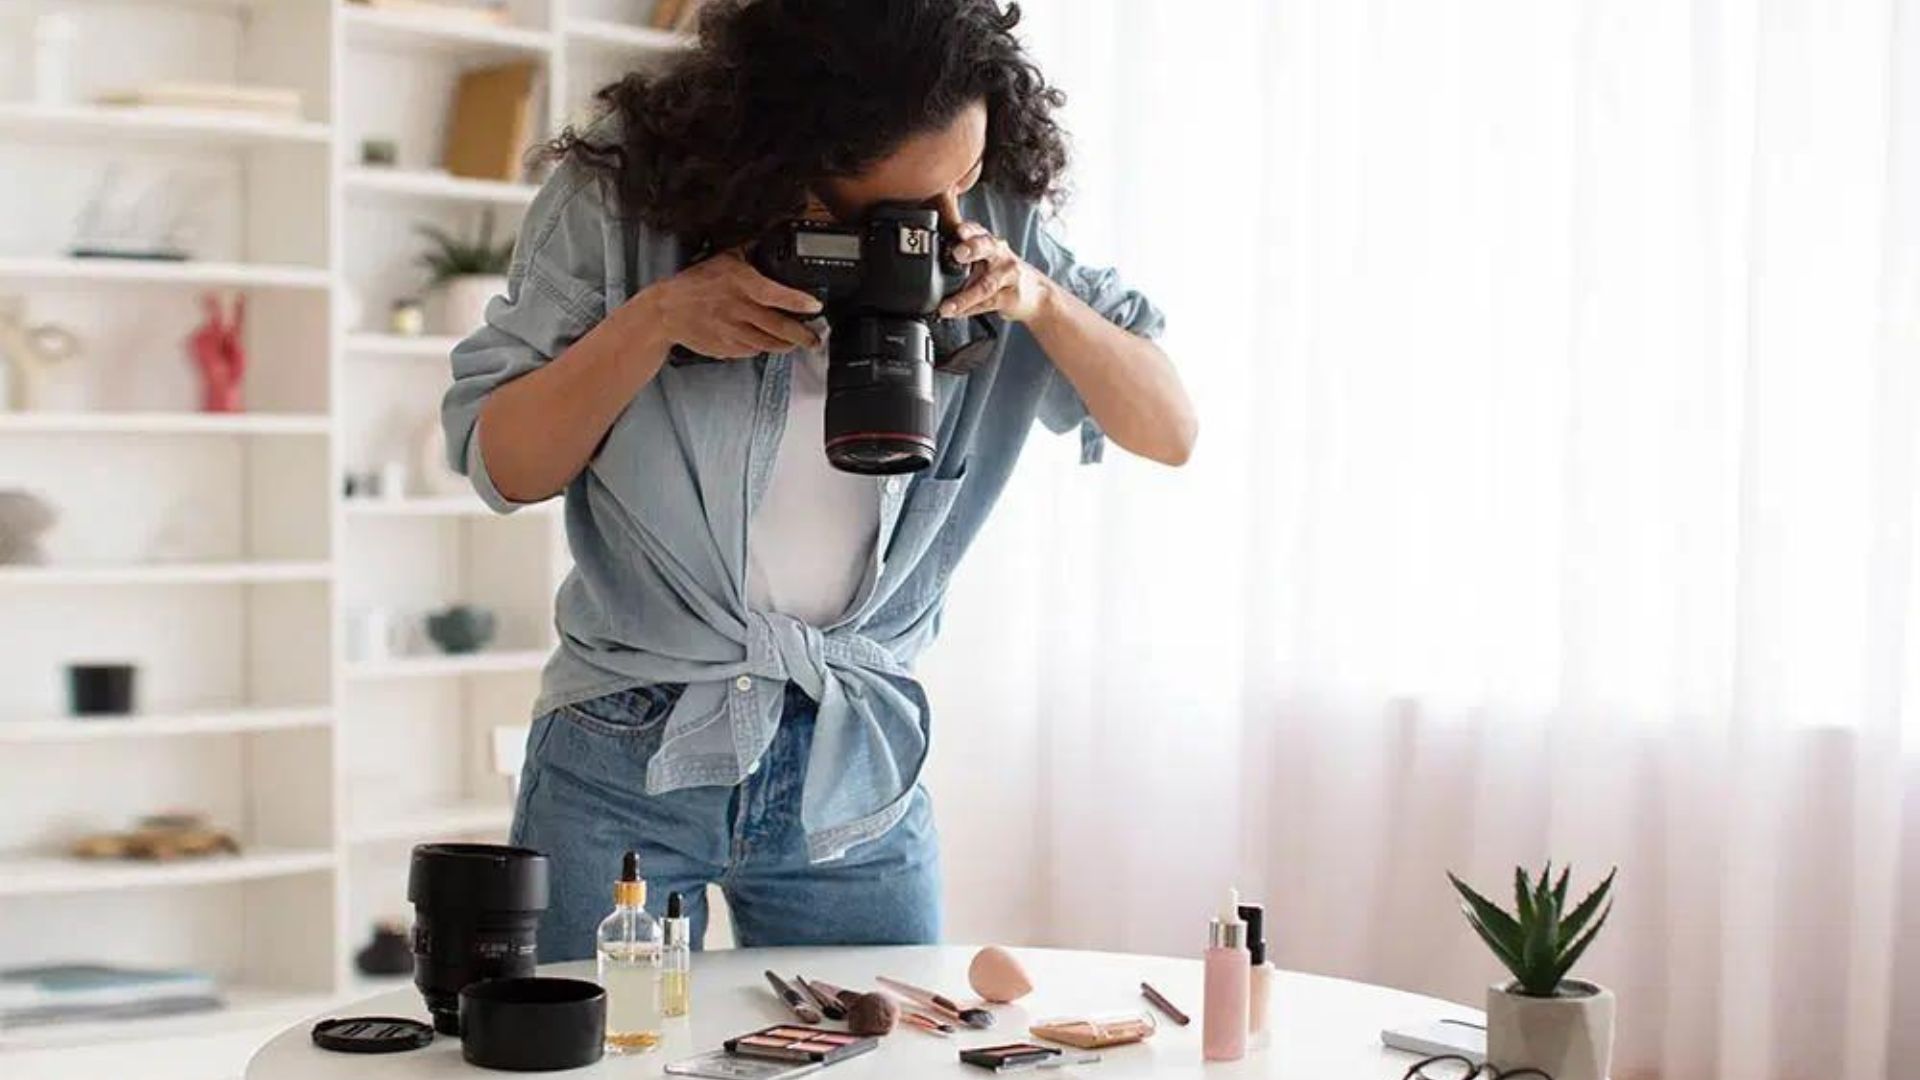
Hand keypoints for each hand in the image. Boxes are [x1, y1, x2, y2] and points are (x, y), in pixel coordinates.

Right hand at [644, 249, 823, 357]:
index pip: (775, 294)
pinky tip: (767, 344)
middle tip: (815, 339)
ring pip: (769, 344)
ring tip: (796, 343)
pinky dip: (762, 349)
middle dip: (803, 336)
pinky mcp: (726, 348)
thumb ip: (747, 253)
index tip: (815, 306)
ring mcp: (733, 332)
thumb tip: (766, 239)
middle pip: (779, 327)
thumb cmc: (694, 284)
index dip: (797, 301)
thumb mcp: (722, 260)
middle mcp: (739, 310)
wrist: (666, 312)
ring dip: (786, 346)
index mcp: (741, 285)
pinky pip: (752, 352)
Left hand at [939, 222, 1050, 322]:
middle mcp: (1000, 255)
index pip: (978, 230)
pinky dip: (968, 310)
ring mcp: (1008, 276)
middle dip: (972, 248)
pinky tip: (955, 314)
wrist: (1036, 294)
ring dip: (963, 297)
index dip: (968, 228)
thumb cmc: (1005, 275)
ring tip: (946, 306)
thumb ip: (963, 259)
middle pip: (988, 248)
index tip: (958, 230)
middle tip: (958, 253)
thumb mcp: (987, 260)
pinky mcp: (1011, 296)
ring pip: (986, 285)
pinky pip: (987, 304)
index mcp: (990, 243)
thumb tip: (931, 266)